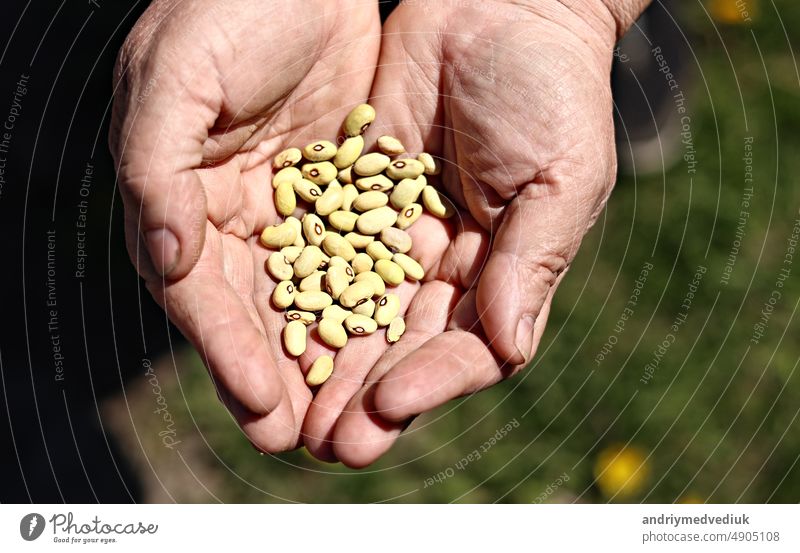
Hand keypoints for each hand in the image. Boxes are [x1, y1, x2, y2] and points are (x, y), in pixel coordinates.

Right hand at [109, 0, 380, 450]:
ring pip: (316, 299)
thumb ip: (156, 172)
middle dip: (283, 379)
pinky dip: (374, 305)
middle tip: (308, 444)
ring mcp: (298, 208)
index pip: (202, 295)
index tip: (261, 406)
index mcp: (183, 199)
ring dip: (333, 360)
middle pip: (260, 314)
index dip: (227, 353)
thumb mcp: (174, 78)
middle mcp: (238, 216)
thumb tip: (168, 262)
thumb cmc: (224, 8)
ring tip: (356, 420)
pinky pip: (363, 258)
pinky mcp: (350, 192)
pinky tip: (393, 347)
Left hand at [309, 0, 628, 466]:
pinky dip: (299, 291)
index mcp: (502, 270)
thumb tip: (511, 348)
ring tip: (290, 413)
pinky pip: (322, 250)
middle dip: (366, 396)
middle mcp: (447, 263)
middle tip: (328, 445)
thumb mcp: (562, 174)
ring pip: (356, 311)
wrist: (500, 4)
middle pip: (403, 344)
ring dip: (326, 362)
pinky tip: (270, 330)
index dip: (432, 380)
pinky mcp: (352, 194)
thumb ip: (532, 262)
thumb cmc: (551, 85)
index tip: (390, 407)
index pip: (467, 345)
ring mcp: (396, 232)